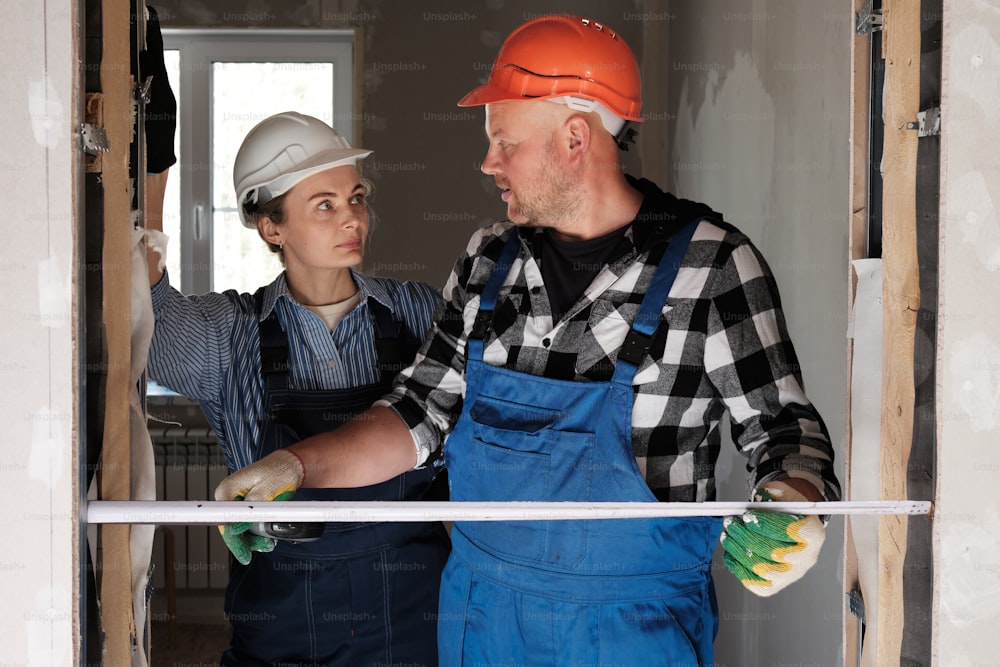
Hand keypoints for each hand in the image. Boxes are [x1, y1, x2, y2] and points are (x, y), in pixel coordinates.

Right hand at [214, 449, 305, 563]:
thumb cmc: (280, 472)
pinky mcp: (243, 503)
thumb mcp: (266, 492)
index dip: (233, 540)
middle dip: (246, 540)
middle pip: (230, 526)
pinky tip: (265, 536)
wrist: (290, 464)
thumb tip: (234, 529)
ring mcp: (234, 499)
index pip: (224, 521)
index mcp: (227, 489)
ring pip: (238, 526)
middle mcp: (227, 494)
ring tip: (268, 543)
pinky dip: (255, 529)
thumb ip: (250, 511)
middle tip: (264, 548)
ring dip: (252, 537)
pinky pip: (244, 521)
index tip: (243, 553)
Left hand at [719, 481, 825, 596]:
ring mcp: (792, 574)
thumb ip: (771, 496)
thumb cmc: (785, 510)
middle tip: (731, 523)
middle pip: (775, 551)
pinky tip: (731, 553)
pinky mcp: (777, 584)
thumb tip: (758, 500)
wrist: (789, 525)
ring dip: (739, 551)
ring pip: (762, 569)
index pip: (793, 531)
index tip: (748, 516)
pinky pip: (756, 584)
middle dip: (746, 536)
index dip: (767, 524)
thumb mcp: (782, 494)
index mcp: (813, 533)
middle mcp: (807, 557)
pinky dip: (739, 568)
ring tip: (727, 536)